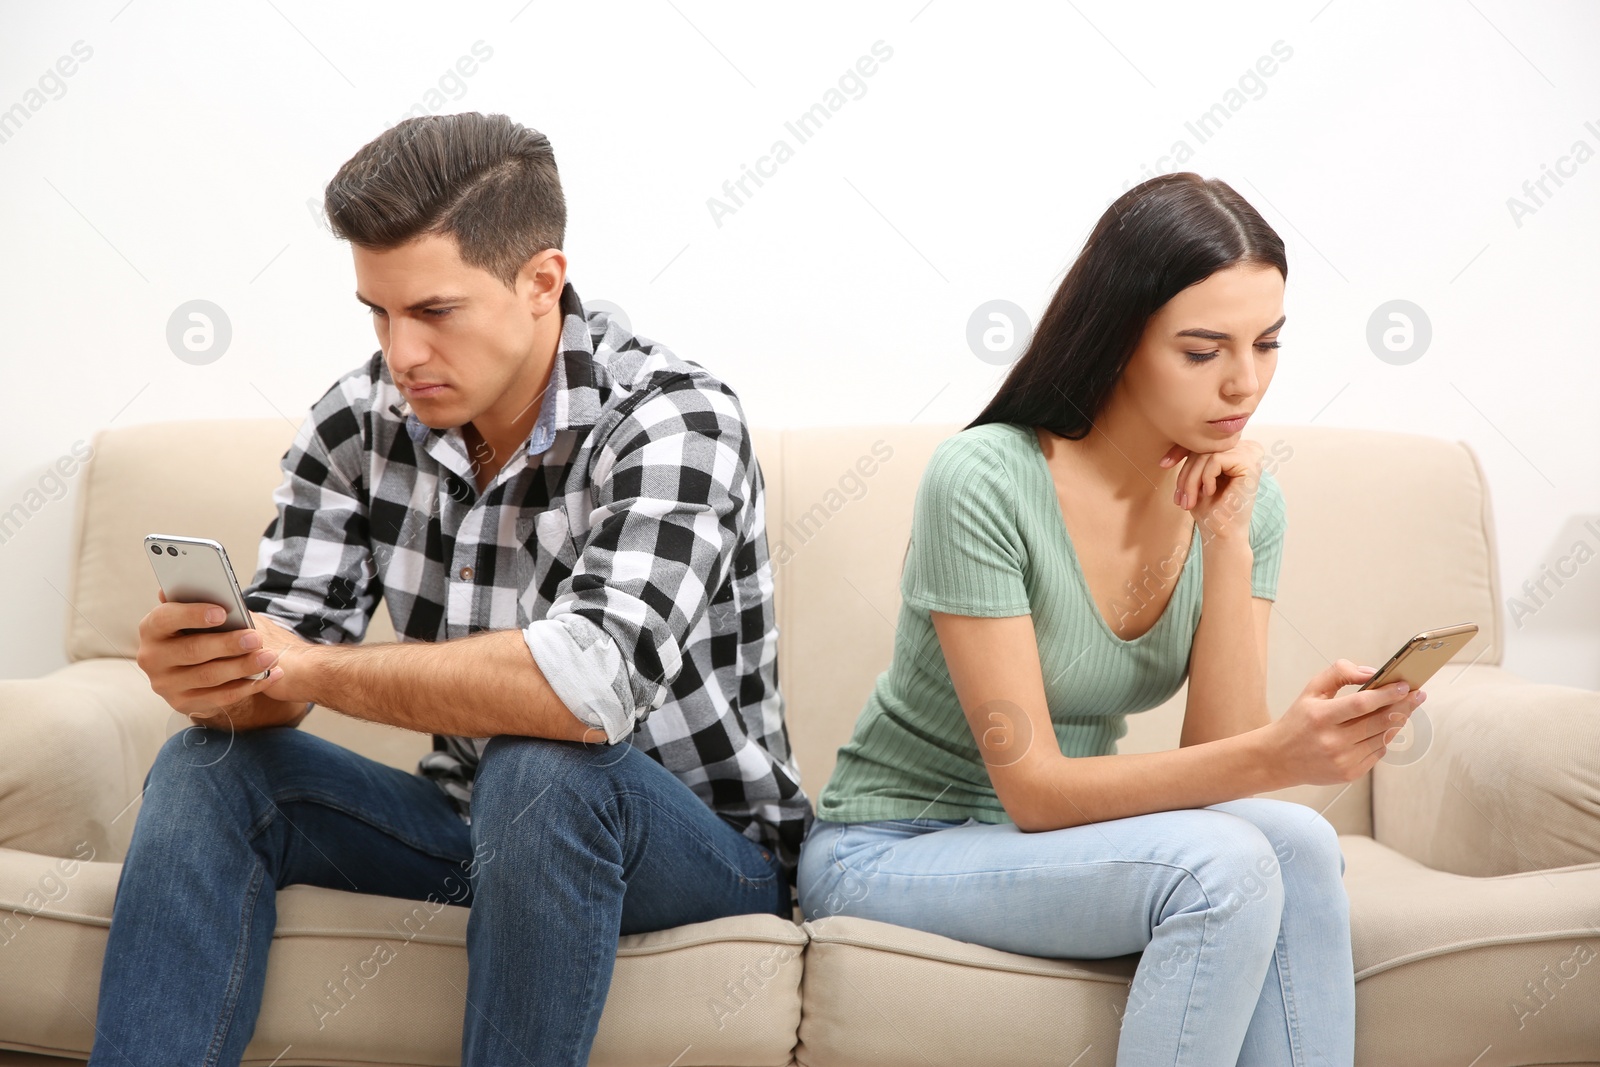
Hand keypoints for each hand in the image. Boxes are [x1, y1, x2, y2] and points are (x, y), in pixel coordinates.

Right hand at [136, 590, 309, 728]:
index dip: (193, 615)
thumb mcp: (198, 614)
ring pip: (209, 676)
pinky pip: (220, 697)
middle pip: (192, 651)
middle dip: (227, 645)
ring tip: (269, 656)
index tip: (222, 612)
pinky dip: (249, 686)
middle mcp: (152, 658)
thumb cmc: (199, 630)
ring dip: (243, 667)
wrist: (193, 665)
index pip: (166, 619)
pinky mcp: (183, 703)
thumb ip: (202, 602)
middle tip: (256, 638)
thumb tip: (213, 587)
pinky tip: (270, 674)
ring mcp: (166, 684)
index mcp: (151, 628)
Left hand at [1159, 438, 1264, 547]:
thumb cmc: (1209, 508)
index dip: (1180, 450)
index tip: (1164, 464)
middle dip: (1186, 473)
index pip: (1204, 440)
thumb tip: (1176, 433)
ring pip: (1207, 454)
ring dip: (1192, 479)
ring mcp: (1251, 454)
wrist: (1221, 533)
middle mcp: (1247, 448)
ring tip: (1189, 500)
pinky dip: (1206, 478)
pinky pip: (1216, 459)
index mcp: (1237, 449)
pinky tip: (1209, 492)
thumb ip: (1194, 455)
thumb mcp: (1196, 476)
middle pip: (1204, 447)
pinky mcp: (1250, 463)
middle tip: (1180, 497)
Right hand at [1265, 659, 1427, 785]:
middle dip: (1403, 706)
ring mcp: (1343, 760)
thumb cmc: (1298, 720)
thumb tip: (1371, 673)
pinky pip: (1378, 753)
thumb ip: (1339, 673)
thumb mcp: (1311, 690)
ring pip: (1383, 738)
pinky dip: (1384, 738)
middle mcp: (1332, 741)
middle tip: (1417, 694)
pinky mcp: (1350, 774)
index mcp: (1320, 717)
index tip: (1405, 685)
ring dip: (1398, 721)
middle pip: (1379, 722)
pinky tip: (1383, 728)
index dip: (1386, 694)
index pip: (1361, 704)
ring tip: (1405, 708)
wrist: (1279, 758)